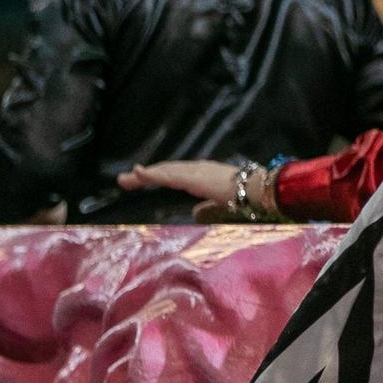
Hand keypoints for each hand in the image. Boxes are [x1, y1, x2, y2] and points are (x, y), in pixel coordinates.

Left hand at [119, 160, 238, 202]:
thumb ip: (207, 209)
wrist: (258, 191)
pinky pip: (169, 175)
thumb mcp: (222, 206)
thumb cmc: (245, 198)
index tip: (138, 181)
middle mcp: (197, 169)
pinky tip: (139, 173)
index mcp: (202, 176)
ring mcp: (195, 171)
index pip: (174, 176)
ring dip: (144, 175)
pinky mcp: (194, 176)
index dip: (156, 177)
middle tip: (124, 180)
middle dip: (144, 177)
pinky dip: (153, 174)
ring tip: (125, 179)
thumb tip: (195, 213)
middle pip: (165, 171)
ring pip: (164, 171)